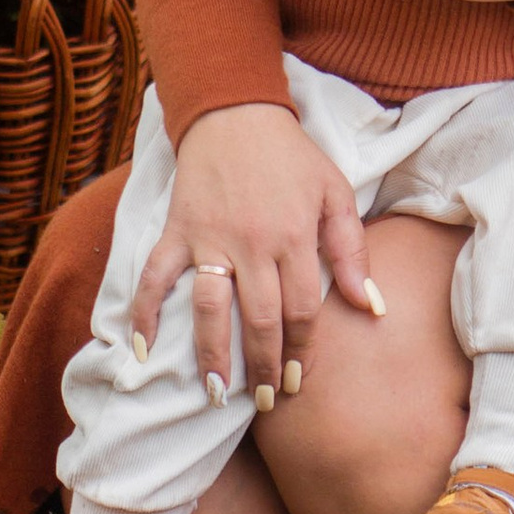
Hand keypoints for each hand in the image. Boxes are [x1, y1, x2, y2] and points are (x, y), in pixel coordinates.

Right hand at [129, 100, 374, 400]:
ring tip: (218, 393)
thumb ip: (353, 251)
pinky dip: (145, 313)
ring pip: (210, 308)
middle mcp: (253, 244)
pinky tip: (142, 352)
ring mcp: (210, 240)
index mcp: (295, 237)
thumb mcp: (335, 193)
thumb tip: (371, 307)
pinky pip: (155, 277)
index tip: (300, 381)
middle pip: (260, 319)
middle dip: (265, 365)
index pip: (302, 310)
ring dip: (213, 354)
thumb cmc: (292, 156)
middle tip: (267, 400)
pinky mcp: (177, 231)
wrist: (236, 113)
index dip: (303, 351)